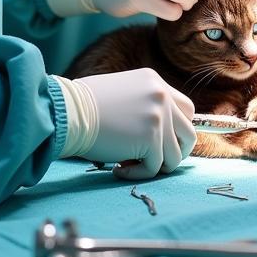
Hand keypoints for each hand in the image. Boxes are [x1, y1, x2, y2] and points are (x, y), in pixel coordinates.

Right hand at [71, 68, 196, 179]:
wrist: (68, 112)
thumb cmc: (84, 107)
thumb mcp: (122, 93)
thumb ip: (144, 105)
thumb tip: (157, 131)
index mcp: (154, 82)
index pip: (186, 109)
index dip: (177, 131)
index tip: (161, 144)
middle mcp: (162, 96)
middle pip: (189, 133)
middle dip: (175, 152)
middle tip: (152, 160)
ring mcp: (159, 116)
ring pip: (174, 156)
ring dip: (153, 166)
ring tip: (127, 164)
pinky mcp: (151, 138)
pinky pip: (155, 167)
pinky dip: (137, 173)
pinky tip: (117, 168)